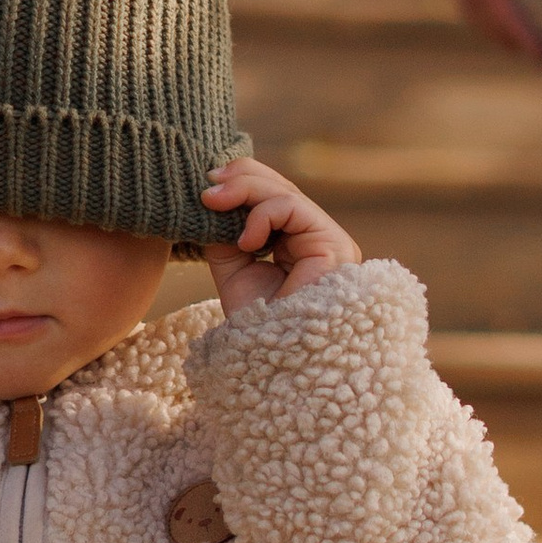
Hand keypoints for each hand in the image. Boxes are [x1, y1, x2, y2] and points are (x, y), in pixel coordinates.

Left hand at [202, 156, 361, 315]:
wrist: (275, 363)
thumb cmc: (258, 328)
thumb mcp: (233, 271)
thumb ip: (226, 235)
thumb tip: (214, 198)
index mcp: (296, 245)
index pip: (273, 199)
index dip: (242, 183)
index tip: (206, 187)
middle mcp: (317, 240)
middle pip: (281, 189)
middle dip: (242, 179)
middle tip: (207, 184)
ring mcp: (329, 241)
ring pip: (287, 193)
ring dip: (245, 190)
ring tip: (213, 202)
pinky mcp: (335, 246)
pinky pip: (294, 208)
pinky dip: (263, 215)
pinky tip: (246, 241)